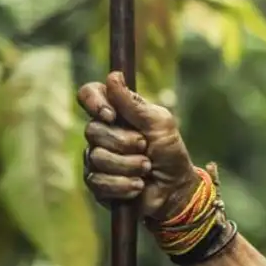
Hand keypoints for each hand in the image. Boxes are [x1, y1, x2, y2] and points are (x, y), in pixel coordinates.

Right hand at [75, 72, 199, 218]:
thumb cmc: (170, 153)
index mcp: (116, 113)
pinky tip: (138, 185)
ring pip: (97, 157)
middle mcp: (102, 133)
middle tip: (146, 148)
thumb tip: (112, 76)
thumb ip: (134, 104)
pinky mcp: (97, 183)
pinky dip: (124, 184)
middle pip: (93, 130)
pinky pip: (98, 181)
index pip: (89, 94)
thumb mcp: (159, 123)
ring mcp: (96, 158)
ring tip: (146, 168)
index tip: (110, 115)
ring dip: (129, 165)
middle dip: (125, 142)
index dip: (93, 101)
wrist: (176, 189)